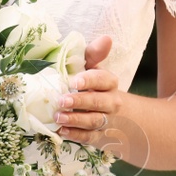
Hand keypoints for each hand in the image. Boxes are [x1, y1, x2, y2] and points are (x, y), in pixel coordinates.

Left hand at [55, 34, 122, 153]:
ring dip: (75, 119)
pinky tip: (62, 131)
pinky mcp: (99, 136)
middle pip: (97, 102)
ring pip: (93, 121)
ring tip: (58, 117)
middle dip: (79, 101)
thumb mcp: (94, 68)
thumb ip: (94, 54)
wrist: (117, 115)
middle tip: (61, 101)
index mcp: (109, 83)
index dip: (90, 80)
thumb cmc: (95, 85)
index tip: (74, 81)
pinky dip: (76, 135)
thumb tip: (106, 38)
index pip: (103, 80)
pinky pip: (89, 137)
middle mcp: (111, 102)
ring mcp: (106, 120)